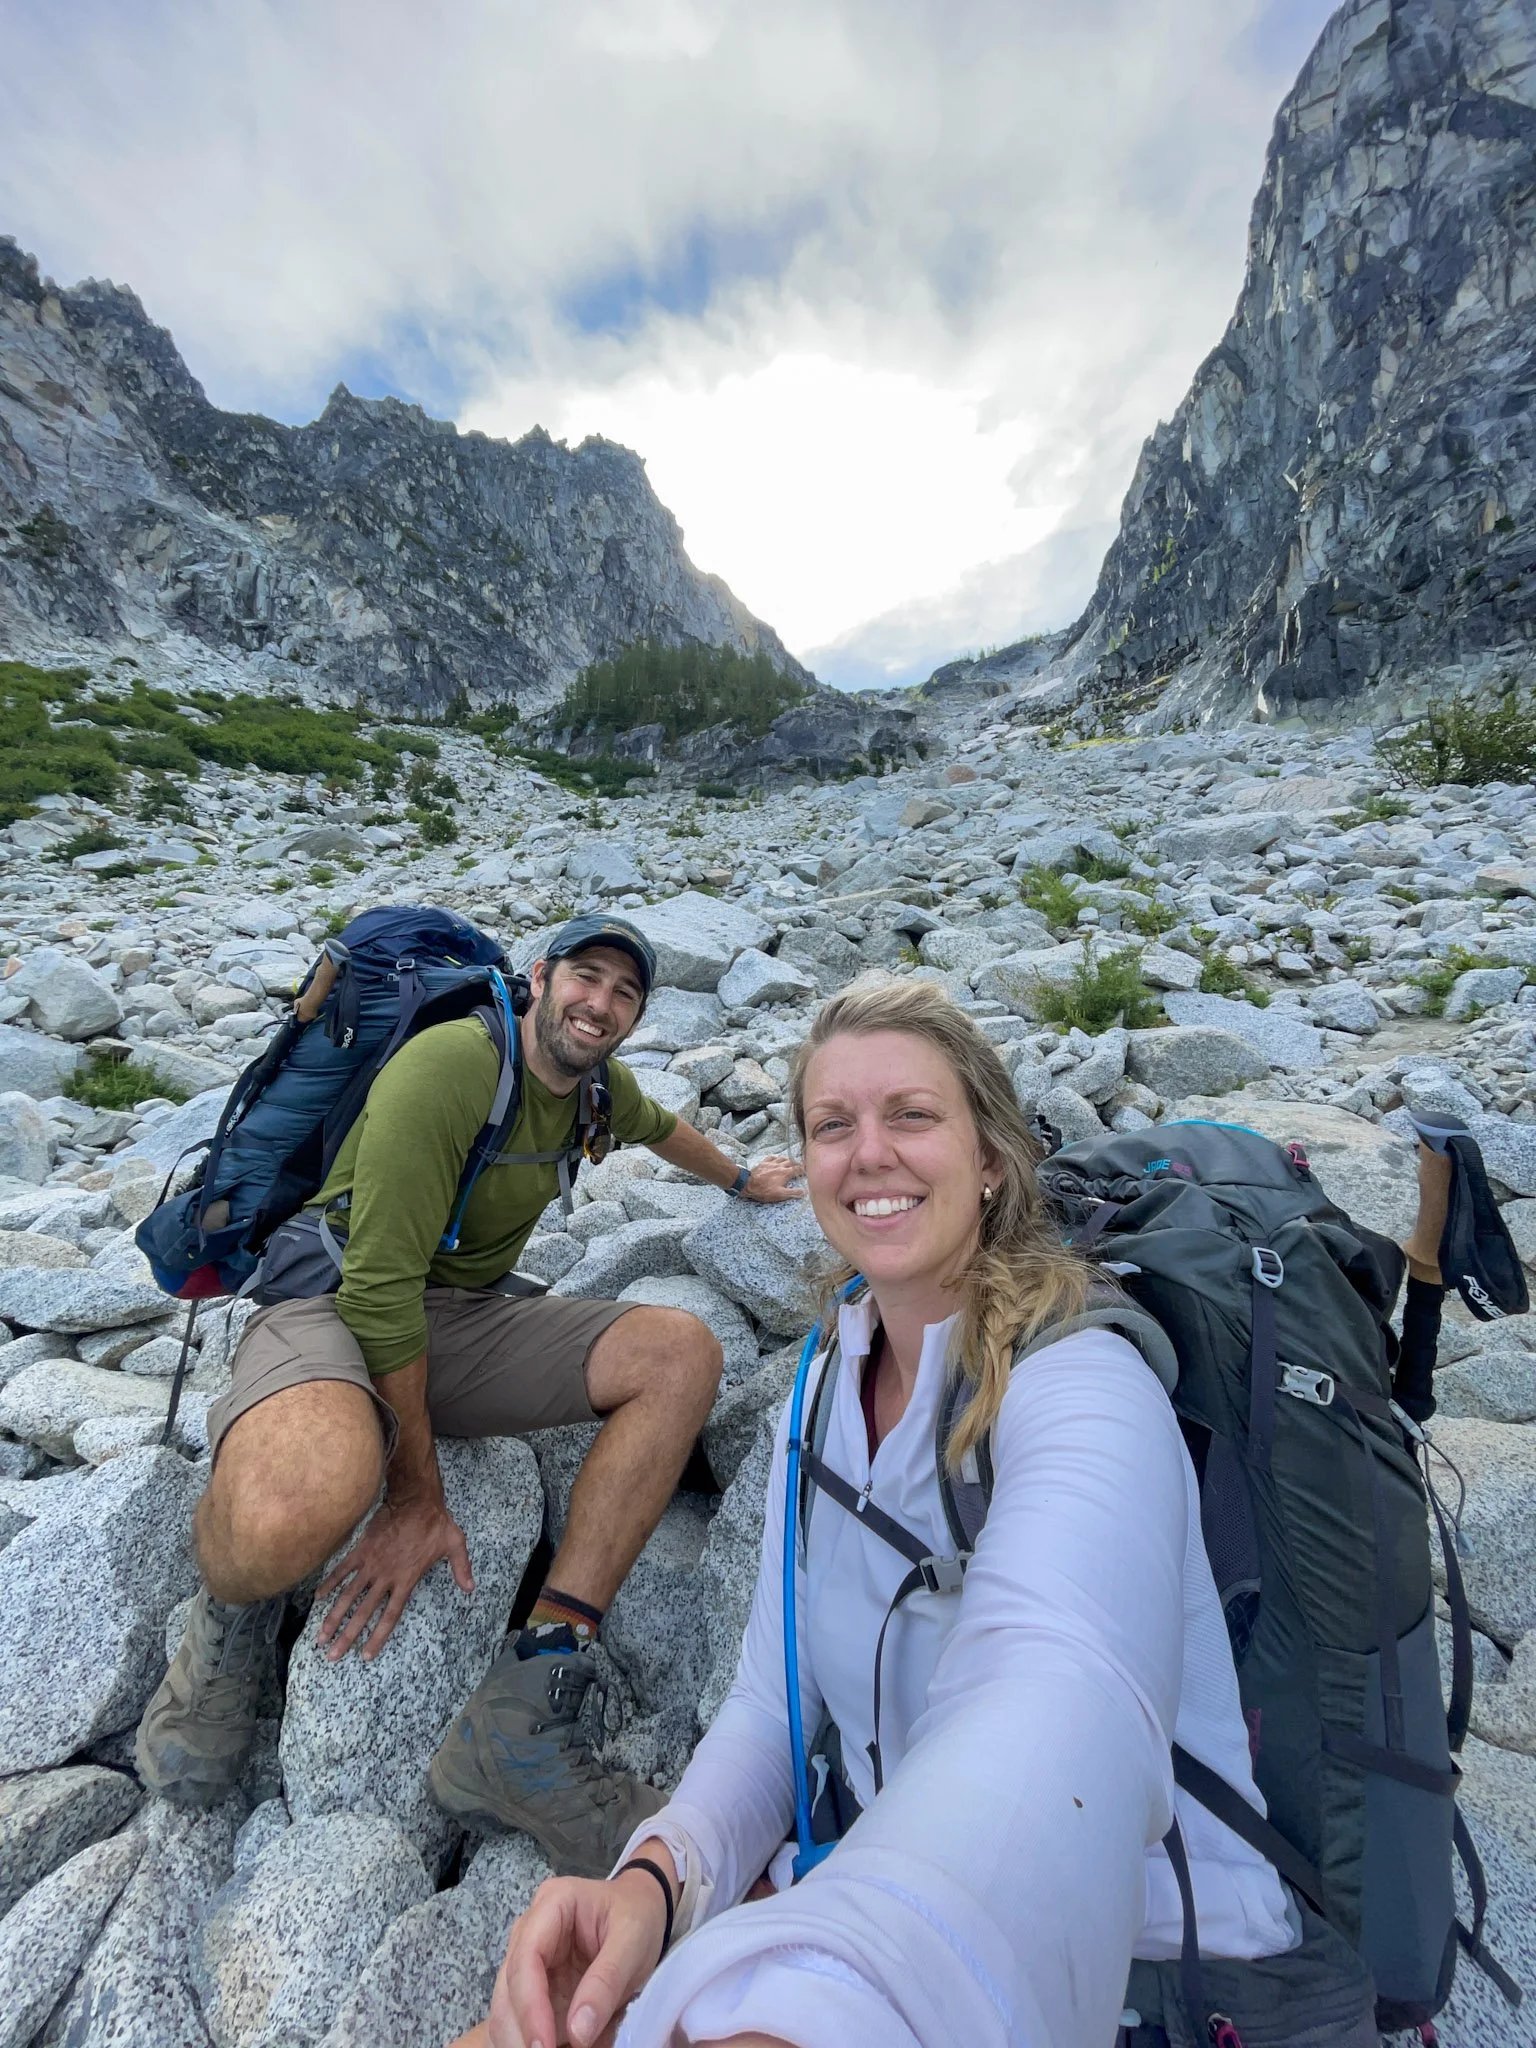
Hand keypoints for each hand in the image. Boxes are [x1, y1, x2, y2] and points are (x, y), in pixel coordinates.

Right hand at [315, 1486, 473, 1660]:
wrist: (416, 1499)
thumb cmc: (436, 1522)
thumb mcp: (455, 1545)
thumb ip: (462, 1569)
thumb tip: (471, 1589)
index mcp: (406, 1580)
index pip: (390, 1616)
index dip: (377, 1636)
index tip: (365, 1655)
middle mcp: (386, 1576)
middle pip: (363, 1613)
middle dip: (347, 1635)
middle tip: (331, 1655)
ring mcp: (372, 1563)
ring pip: (348, 1595)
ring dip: (333, 1616)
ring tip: (320, 1636)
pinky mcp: (362, 1549)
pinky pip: (343, 1569)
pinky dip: (330, 1583)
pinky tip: (318, 1598)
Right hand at [489, 1872, 667, 2047]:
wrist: (642, 1909)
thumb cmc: (638, 1916)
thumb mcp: (633, 1941)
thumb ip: (606, 1982)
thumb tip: (577, 2032)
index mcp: (552, 1904)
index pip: (526, 1959)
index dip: (529, 2007)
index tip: (543, 2046)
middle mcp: (529, 1932)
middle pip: (508, 1989)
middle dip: (522, 2032)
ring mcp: (529, 1962)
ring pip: (508, 2011)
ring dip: (526, 2040)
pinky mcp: (537, 1988)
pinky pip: (526, 2022)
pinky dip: (541, 2041)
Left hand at [742, 1155, 802, 1203]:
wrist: (748, 1184)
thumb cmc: (765, 1191)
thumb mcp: (780, 1194)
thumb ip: (793, 1193)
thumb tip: (803, 1191)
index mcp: (785, 1173)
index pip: (798, 1169)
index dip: (803, 1170)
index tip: (806, 1171)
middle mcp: (780, 1166)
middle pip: (791, 1161)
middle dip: (796, 1163)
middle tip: (799, 1166)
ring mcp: (771, 1163)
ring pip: (782, 1158)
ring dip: (787, 1159)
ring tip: (789, 1162)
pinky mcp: (764, 1162)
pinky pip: (771, 1157)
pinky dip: (776, 1157)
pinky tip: (776, 1159)